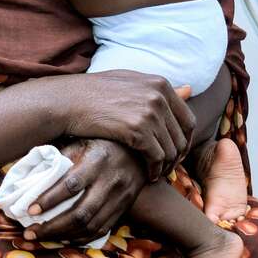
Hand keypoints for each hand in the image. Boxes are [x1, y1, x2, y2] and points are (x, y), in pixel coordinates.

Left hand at [22, 138, 146, 243]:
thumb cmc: (102, 142)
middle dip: (52, 227)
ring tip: (42, 237)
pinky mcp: (123, 209)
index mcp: (97, 161)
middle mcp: (110, 181)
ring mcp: (119, 198)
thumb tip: (34, 170)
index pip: (71, 185)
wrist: (140, 151)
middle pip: (80, 213)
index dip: (49, 199)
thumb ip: (62, 154)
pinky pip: (101, 230)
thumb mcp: (83, 140)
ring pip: (90, 226)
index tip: (30, 210)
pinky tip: (63, 238)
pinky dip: (80, 238)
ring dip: (63, 235)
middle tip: (30, 232)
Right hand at [60, 72, 194, 180]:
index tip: (175, 153)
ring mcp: (150, 112)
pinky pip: (157, 157)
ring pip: (171, 150)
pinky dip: (154, 170)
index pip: (188, 119)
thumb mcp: (130, 82)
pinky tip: (147, 175)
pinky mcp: (138, 129)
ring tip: (156, 174)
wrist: (68, 101)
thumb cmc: (94, 93)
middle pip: (183, 137)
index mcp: (160, 84)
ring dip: (165, 166)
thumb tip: (189, 89)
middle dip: (177, 157)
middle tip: (167, 168)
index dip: (185, 140)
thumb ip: (157, 89)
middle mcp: (159, 95)